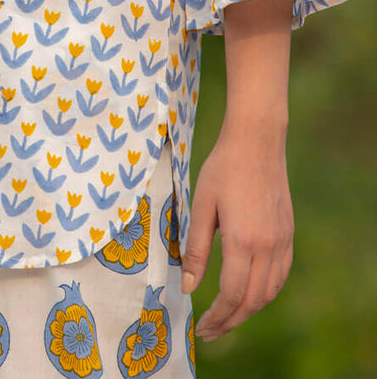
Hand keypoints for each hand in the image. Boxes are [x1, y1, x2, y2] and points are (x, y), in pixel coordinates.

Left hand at [181, 123, 293, 340]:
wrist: (256, 142)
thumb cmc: (222, 169)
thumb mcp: (200, 206)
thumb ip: (195, 249)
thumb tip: (187, 287)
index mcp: (243, 241)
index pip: (231, 294)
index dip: (216, 316)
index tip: (200, 327)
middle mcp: (268, 246)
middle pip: (252, 300)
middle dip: (230, 321)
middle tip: (210, 331)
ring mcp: (282, 241)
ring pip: (269, 292)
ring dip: (248, 310)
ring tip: (226, 317)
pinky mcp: (288, 233)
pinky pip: (280, 275)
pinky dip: (264, 292)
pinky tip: (248, 292)